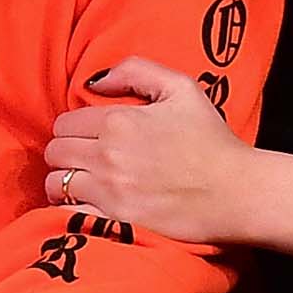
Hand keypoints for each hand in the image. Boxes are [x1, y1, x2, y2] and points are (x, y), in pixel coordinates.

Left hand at [44, 60, 251, 243]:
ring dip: (63, 182)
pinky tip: (86, 207)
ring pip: (55, 183)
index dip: (74, 128)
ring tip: (83, 183)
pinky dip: (70, 210)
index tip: (88, 136)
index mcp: (117, 121)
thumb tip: (95, 82)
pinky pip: (69, 214)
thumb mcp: (182, 88)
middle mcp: (107, 155)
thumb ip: (136, 71)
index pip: (65, 122)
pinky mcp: (115, 221)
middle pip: (55, 152)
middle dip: (65, 153)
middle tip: (84, 159)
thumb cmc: (212, 140)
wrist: (237, 192)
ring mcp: (109, 191)